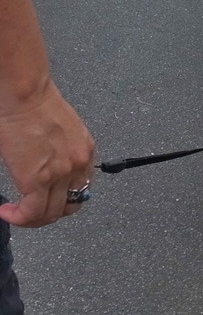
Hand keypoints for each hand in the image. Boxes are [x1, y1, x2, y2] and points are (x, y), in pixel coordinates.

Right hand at [0, 80, 94, 227]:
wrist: (26, 95)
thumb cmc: (37, 103)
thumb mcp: (62, 131)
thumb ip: (61, 151)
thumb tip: (47, 165)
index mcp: (84, 150)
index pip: (81, 187)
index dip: (63, 198)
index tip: (49, 199)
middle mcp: (78, 164)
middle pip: (69, 206)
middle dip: (49, 213)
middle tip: (31, 211)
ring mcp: (60, 174)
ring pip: (50, 214)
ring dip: (32, 219)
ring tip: (16, 214)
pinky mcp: (38, 180)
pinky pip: (31, 214)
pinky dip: (18, 218)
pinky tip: (7, 211)